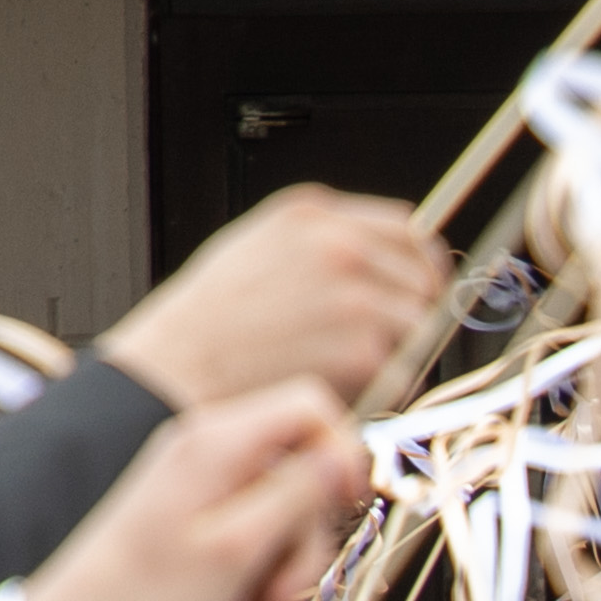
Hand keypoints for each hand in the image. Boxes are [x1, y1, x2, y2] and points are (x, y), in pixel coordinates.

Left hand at [14, 382, 367, 600]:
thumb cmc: (146, 597)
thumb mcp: (240, 548)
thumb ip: (298, 494)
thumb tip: (344, 456)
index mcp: (219, 443)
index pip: (311, 405)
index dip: (344, 452)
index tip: (349, 505)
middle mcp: (210, 449)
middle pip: (302, 473)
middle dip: (303, 544)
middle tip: (280, 597)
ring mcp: (202, 482)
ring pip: (281, 515)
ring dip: (279, 576)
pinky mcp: (196, 514)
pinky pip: (252, 537)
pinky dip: (253, 580)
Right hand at [95, 181, 446, 413]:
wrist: (178, 366)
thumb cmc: (204, 319)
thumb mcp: (253, 244)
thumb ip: (315, 239)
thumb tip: (370, 250)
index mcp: (313, 216)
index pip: (406, 228)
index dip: (418, 261)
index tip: (420, 282)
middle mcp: (341, 248)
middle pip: (422, 275)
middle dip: (414, 306)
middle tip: (391, 335)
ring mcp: (357, 298)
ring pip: (419, 322)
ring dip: (401, 348)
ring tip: (356, 365)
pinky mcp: (364, 350)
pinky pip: (405, 369)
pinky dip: (387, 385)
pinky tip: (345, 383)